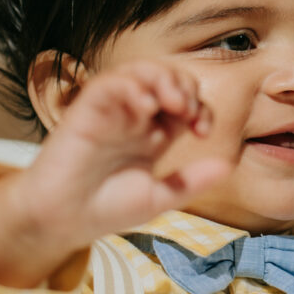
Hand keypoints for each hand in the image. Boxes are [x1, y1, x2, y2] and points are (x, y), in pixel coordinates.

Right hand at [0, 61, 229, 287]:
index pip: (186, 102)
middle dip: (185, 86)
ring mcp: (111, 112)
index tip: (202, 132)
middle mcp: (134, 117)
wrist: (64, 222)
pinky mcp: (86, 111)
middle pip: (166, 78)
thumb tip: (229, 165)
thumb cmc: (105, 208)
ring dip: (161, 78)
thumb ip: (192, 181)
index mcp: (153, 133)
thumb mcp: (159, 197)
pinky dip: (130, 86)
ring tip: (174, 102)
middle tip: (188, 111)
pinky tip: (145, 105)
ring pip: (138, 71)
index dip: (201, 108)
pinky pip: (108, 84)